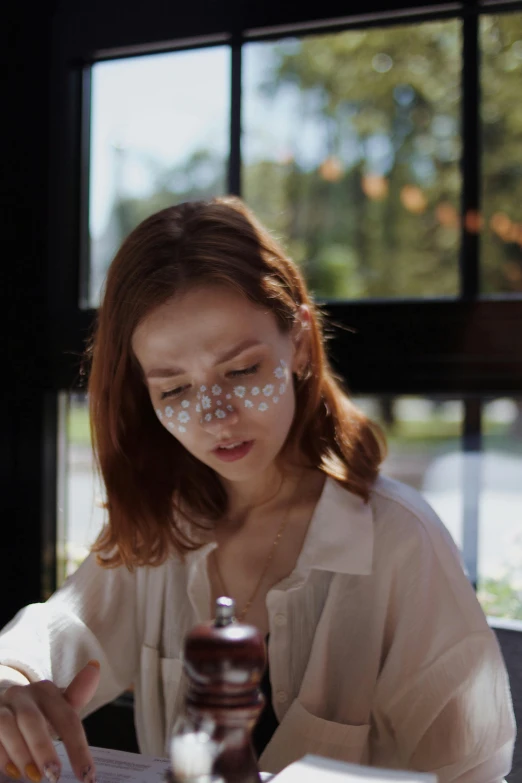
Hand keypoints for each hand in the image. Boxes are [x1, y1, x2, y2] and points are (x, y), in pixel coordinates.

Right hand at [0, 661, 100, 782]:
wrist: (4, 707)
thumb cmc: (38, 713)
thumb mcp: (58, 707)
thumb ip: (77, 695)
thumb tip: (95, 667)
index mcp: (46, 691)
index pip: (66, 718)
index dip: (78, 748)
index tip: (87, 777)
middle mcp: (22, 694)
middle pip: (32, 719)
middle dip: (43, 749)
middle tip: (54, 775)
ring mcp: (0, 706)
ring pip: (7, 725)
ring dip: (21, 754)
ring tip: (33, 777)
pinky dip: (2, 756)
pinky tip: (12, 772)